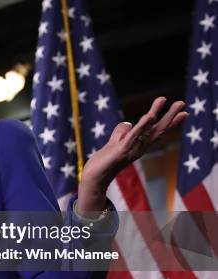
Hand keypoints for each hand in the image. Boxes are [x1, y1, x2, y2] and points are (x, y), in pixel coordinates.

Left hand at [77, 97, 186, 213]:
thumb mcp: (114, 143)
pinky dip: (142, 126)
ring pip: (147, 130)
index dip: (170, 122)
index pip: (157, 132)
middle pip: (157, 130)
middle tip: (182, 103)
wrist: (94, 177)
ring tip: (163, 100)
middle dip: (170, 116)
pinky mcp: (122, 150)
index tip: (184, 112)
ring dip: (155, 114)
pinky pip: (133, 136)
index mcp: (139, 145)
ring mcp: (132, 149)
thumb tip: (128, 123)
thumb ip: (121, 132)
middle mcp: (139, 148)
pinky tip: (150, 116)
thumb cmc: (105, 161)